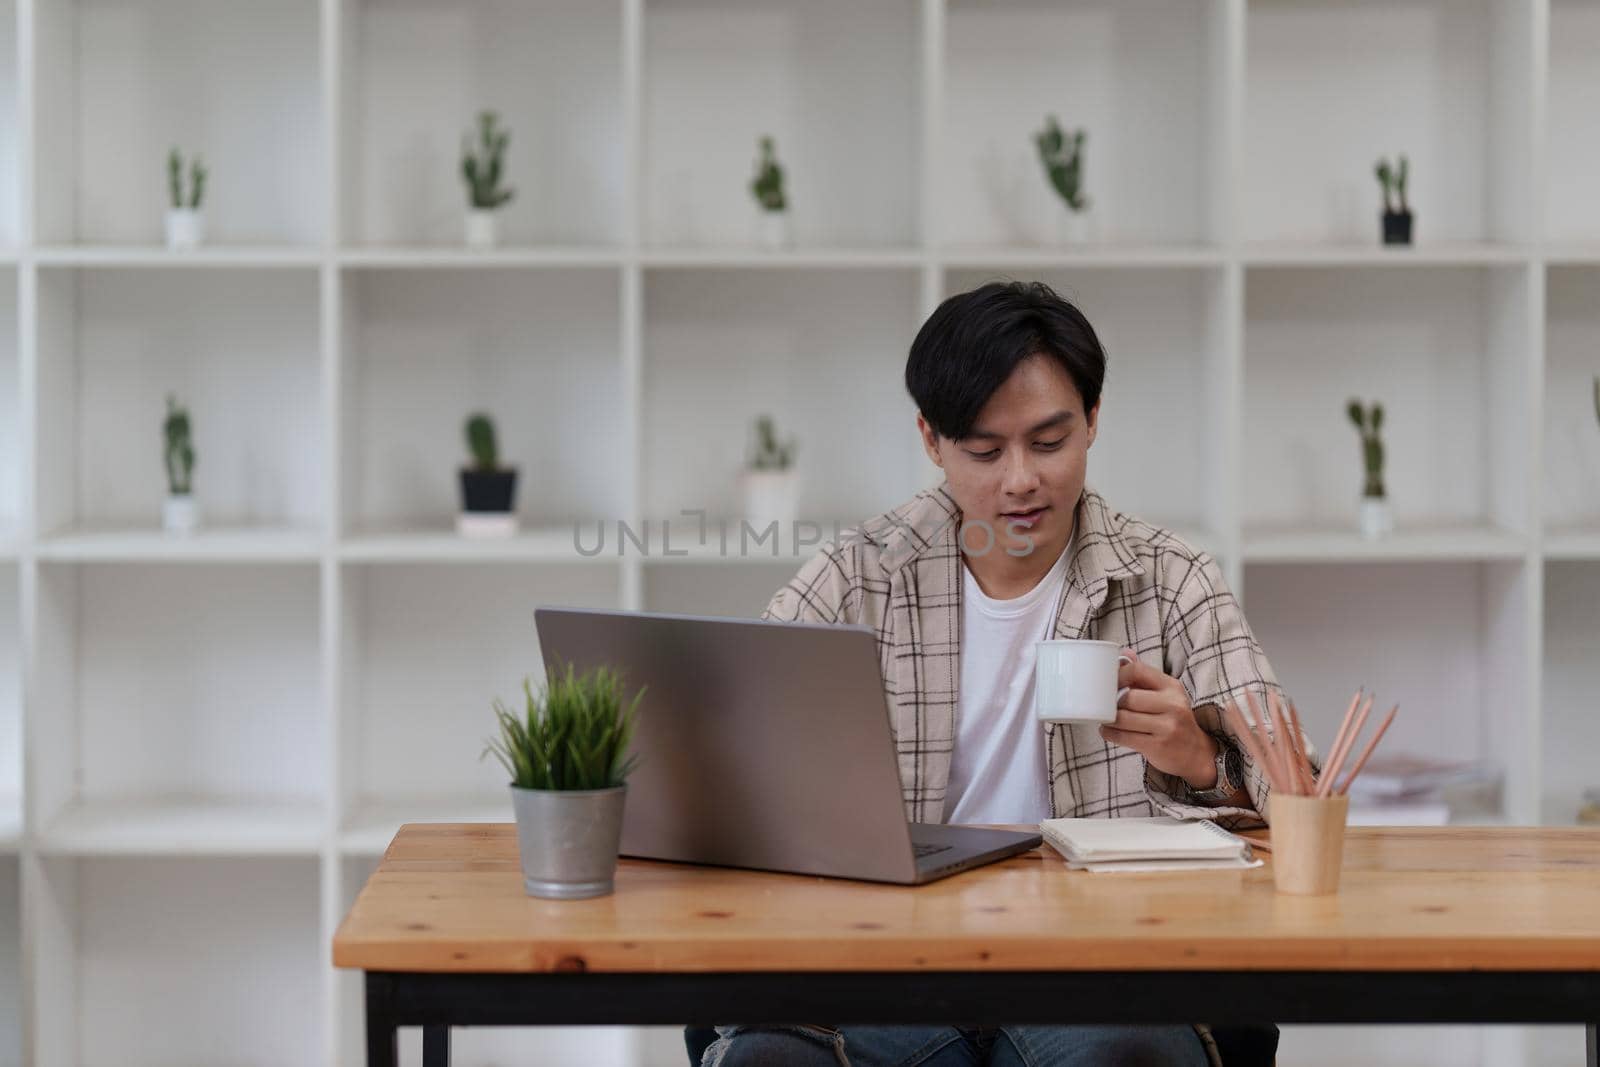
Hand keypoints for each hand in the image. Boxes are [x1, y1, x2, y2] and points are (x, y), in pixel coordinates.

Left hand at [1099, 648, 1218, 787]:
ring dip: (1108, 719)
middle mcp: (1172, 704)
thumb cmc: (1174, 719)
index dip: (1117, 675)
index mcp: (1172, 687)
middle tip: (1105, 705)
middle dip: (1111, 702)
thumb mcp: (1165, 694)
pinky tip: (1108, 731)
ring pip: (1123, 718)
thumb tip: (1123, 654)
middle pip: (1128, 697)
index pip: (1138, 670)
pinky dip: (1109, 733)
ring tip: (1106, 719)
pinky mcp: (1158, 746)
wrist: (1196, 752)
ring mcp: (1167, 726)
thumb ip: (1144, 675)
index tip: (1107, 683)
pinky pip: (1124, 737)